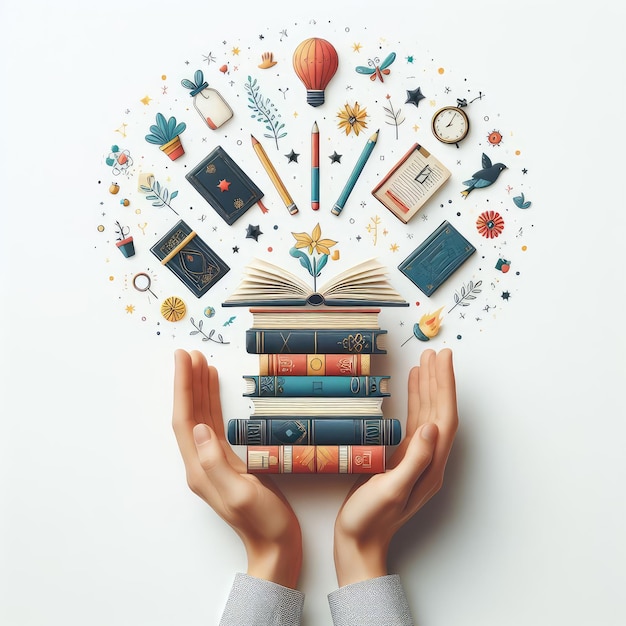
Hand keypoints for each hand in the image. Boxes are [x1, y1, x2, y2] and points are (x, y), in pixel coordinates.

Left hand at [172, 349, 301, 588]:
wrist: (275, 547)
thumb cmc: (262, 524)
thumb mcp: (240, 493)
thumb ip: (216, 462)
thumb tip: (200, 428)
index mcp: (200, 469)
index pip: (185, 419)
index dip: (183, 387)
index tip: (184, 358)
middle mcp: (202, 463)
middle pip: (189, 414)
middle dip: (188, 382)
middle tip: (190, 352)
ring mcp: (214, 462)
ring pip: (201, 417)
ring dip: (199, 390)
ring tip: (201, 363)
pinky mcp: (228, 462)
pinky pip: (216, 425)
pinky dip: (213, 404)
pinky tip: (215, 391)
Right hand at [333, 348, 457, 586]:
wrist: (358, 541)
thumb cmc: (371, 520)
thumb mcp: (392, 490)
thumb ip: (414, 459)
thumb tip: (431, 426)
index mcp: (431, 466)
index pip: (444, 417)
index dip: (444, 386)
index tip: (443, 360)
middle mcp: (428, 459)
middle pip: (439, 411)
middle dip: (439, 380)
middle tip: (436, 352)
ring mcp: (415, 458)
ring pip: (427, 414)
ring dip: (428, 388)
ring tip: (425, 362)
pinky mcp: (400, 458)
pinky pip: (412, 423)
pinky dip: (414, 402)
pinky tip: (411, 388)